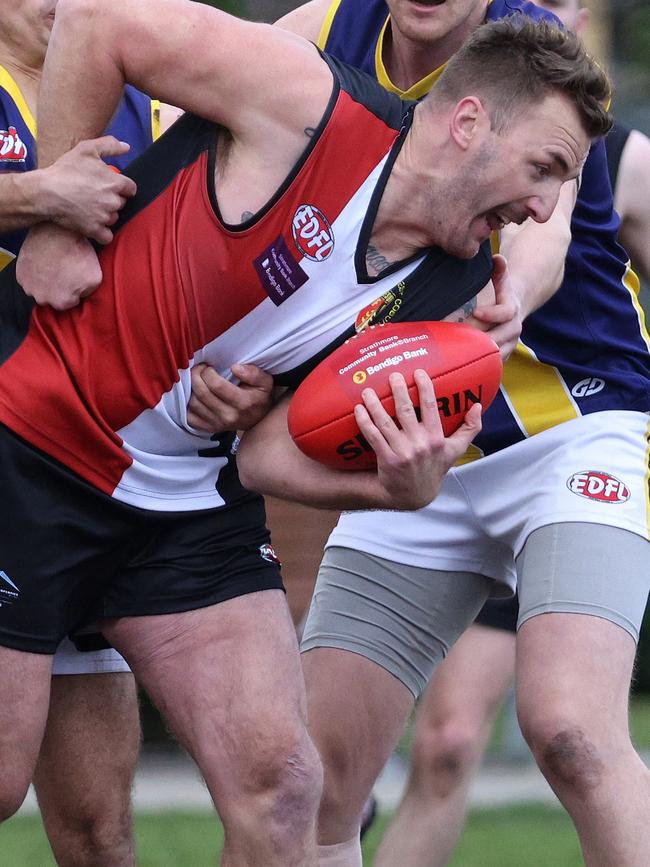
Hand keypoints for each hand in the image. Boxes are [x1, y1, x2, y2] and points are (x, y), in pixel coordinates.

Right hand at [16, 224, 101, 309]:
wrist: (55, 232)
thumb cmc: (77, 253)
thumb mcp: (95, 277)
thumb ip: (88, 292)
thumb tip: (81, 294)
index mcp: (61, 302)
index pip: (71, 302)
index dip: (75, 289)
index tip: (75, 277)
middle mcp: (42, 298)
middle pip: (54, 297)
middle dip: (59, 287)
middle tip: (64, 270)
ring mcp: (28, 286)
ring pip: (40, 289)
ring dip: (46, 281)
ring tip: (54, 265)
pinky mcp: (20, 274)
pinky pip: (29, 278)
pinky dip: (35, 272)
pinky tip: (44, 262)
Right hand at [39, 137, 136, 243]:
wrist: (46, 192)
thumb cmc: (65, 169)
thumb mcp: (86, 149)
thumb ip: (109, 145)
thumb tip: (127, 147)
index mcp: (115, 183)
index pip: (131, 189)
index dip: (122, 187)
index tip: (110, 186)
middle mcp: (113, 201)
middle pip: (122, 203)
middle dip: (112, 200)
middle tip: (95, 195)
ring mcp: (104, 217)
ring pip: (114, 218)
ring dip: (106, 215)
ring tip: (90, 207)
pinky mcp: (95, 230)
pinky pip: (107, 236)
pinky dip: (102, 233)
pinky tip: (94, 225)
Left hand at [187, 362, 274, 431]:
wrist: (258, 419)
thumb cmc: (260, 397)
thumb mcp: (265, 382)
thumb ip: (254, 373)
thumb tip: (235, 368)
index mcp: (243, 403)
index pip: (216, 385)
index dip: (208, 372)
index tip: (209, 367)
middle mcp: (229, 416)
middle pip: (202, 393)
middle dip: (196, 376)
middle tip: (199, 369)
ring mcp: (217, 424)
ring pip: (193, 404)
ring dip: (190, 388)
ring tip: (196, 380)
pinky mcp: (209, 428)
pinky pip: (189, 417)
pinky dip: (187, 405)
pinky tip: (193, 395)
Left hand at [354, 369, 481, 509]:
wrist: (414, 495)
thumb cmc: (434, 468)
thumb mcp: (454, 451)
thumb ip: (469, 428)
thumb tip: (479, 405)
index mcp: (436, 438)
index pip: (431, 407)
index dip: (424, 387)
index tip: (418, 372)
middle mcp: (420, 444)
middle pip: (405, 410)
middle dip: (397, 389)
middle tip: (391, 374)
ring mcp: (402, 452)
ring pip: (385, 422)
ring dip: (374, 404)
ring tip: (367, 390)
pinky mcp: (387, 459)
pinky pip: (373, 436)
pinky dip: (365, 422)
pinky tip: (359, 409)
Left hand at [469, 254, 521, 359]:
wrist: (515, 310)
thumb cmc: (502, 293)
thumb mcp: (502, 279)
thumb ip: (499, 269)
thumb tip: (497, 256)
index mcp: (512, 310)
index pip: (504, 313)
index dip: (491, 314)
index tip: (476, 312)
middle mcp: (513, 330)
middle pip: (500, 338)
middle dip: (483, 341)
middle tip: (462, 343)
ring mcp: (509, 345)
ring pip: (497, 355)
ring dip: (480, 358)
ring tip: (460, 359)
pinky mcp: (503, 356)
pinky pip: (492, 365)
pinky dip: (479, 368)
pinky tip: (462, 371)